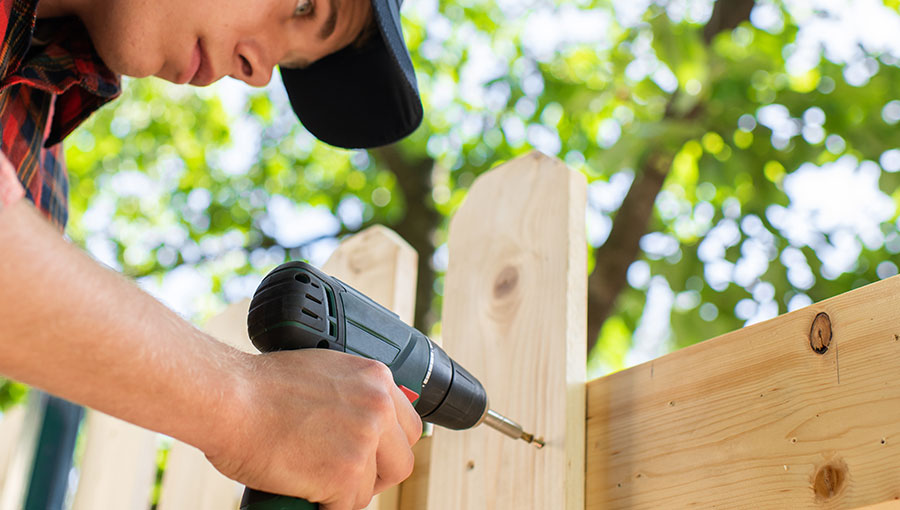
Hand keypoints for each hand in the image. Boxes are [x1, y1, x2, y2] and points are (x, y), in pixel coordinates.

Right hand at [206, 349, 421, 509]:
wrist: (229, 399)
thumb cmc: (258, 388)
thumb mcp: (322, 374)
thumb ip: (349, 395)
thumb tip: (356, 422)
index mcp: (375, 378)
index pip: (407, 426)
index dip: (386, 448)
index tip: (369, 457)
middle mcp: (379, 405)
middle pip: (402, 460)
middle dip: (375, 474)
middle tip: (343, 476)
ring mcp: (365, 439)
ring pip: (373, 487)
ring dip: (346, 490)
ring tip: (312, 477)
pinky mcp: (346, 472)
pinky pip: (348, 506)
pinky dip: (324, 504)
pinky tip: (302, 486)